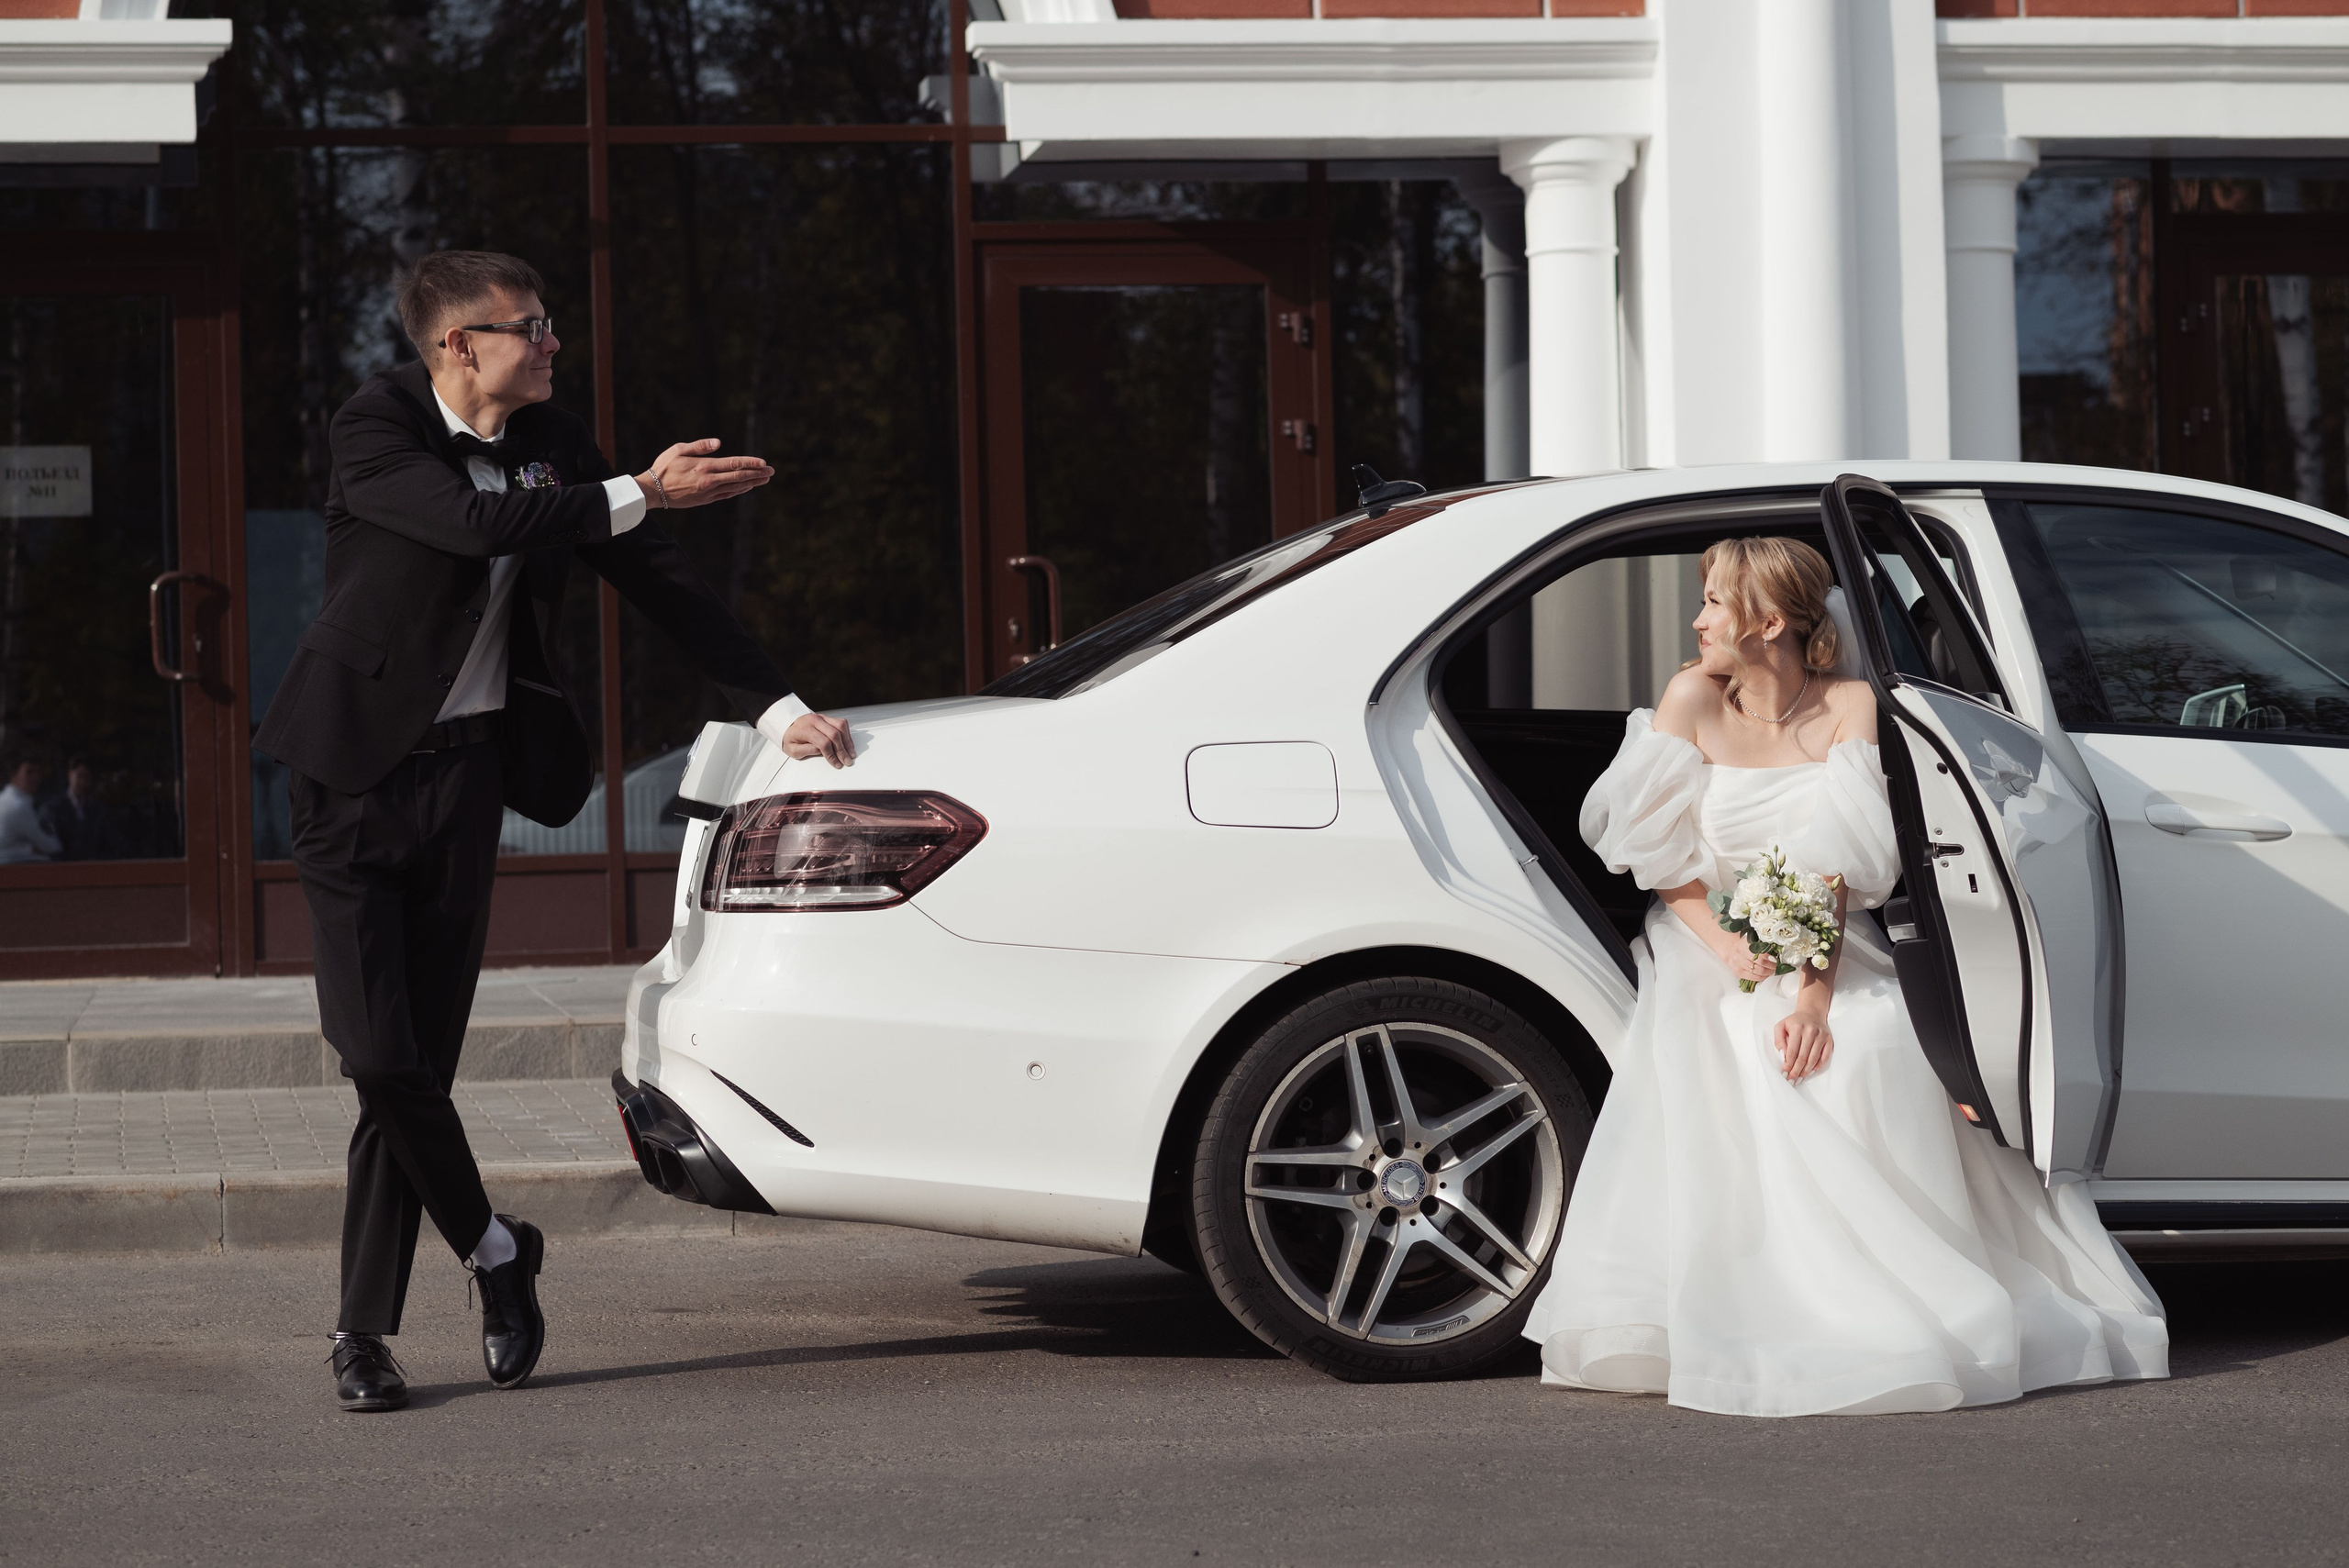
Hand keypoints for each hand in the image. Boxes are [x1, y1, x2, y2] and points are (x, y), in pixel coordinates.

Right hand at [636, 438, 773, 508]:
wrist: (653, 491)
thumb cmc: (663, 467)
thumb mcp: (679, 449)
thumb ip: (700, 446)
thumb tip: (719, 442)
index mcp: (704, 467)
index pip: (733, 464)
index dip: (750, 464)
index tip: (764, 463)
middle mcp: (709, 481)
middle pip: (739, 477)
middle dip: (757, 474)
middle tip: (772, 472)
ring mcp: (708, 492)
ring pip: (735, 487)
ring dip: (752, 483)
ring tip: (765, 479)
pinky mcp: (705, 500)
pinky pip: (727, 495)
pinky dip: (739, 490)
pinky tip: (747, 487)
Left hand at [780, 712, 854, 767]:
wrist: (787, 725)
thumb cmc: (790, 738)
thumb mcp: (792, 749)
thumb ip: (806, 751)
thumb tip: (821, 751)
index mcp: (805, 729)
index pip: (823, 742)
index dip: (831, 755)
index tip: (836, 763)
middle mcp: (815, 720)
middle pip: (834, 734)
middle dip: (842, 750)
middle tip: (846, 761)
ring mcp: (822, 717)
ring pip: (841, 726)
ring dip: (847, 741)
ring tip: (850, 752)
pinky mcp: (827, 718)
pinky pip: (841, 723)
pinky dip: (847, 734)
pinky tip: (848, 743)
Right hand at [1721, 946, 1775, 986]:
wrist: (1731, 951)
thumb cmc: (1743, 946)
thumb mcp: (1751, 942)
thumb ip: (1761, 945)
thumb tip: (1775, 951)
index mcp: (1745, 946)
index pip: (1762, 954)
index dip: (1771, 958)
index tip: (1775, 959)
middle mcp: (1740, 955)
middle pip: (1761, 964)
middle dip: (1771, 966)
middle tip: (1775, 966)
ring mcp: (1738, 965)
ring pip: (1758, 972)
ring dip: (1768, 972)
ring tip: (1771, 971)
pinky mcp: (1738, 973)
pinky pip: (1754, 978)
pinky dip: (1762, 977)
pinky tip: (1765, 975)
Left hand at [1775, 1009, 1832, 1083]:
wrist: (1812, 1012)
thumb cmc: (1794, 1022)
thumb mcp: (1781, 1026)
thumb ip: (1779, 1040)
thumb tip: (1783, 1055)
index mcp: (1797, 1028)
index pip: (1792, 1051)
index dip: (1788, 1064)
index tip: (1784, 1073)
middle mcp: (1810, 1032)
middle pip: (1802, 1057)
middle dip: (1796, 1071)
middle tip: (1791, 1080)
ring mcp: (1821, 1036)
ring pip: (1813, 1059)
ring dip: (1806, 1071)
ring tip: (1800, 1078)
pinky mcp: (1829, 1040)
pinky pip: (1825, 1057)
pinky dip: (1818, 1066)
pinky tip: (1811, 1071)